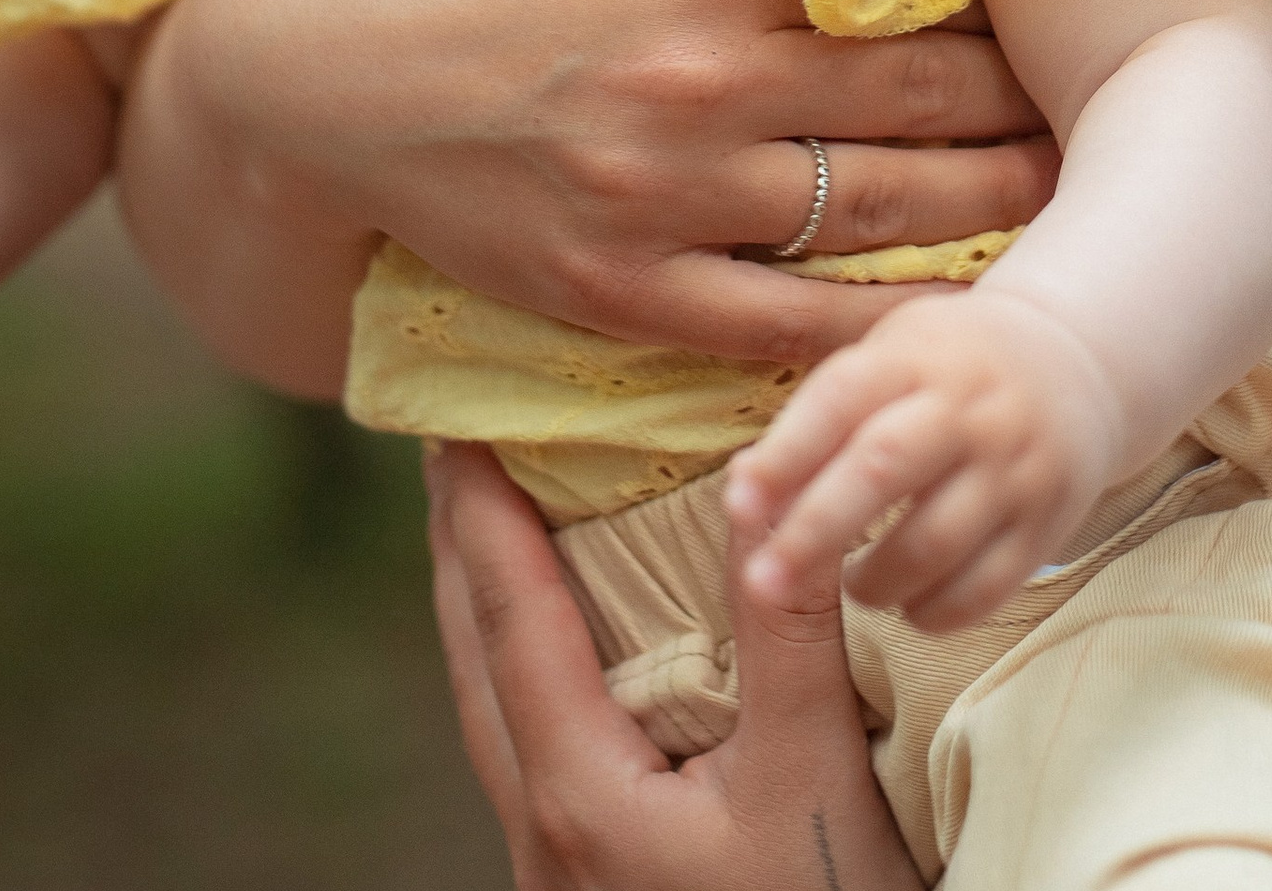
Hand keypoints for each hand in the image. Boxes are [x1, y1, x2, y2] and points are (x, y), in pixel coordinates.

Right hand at [119, 0, 1059, 393]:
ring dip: (991, 217)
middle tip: (1113, 109)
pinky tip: (945, 323)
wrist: (308, 63)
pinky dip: (874, 328)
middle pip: (924, 107)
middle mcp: (706, 85)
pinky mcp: (619, 293)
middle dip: (1027, 111)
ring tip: (1076, 205)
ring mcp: (663, 201)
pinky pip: (780, 323)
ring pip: (878, 220)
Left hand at [425, 440, 923, 890]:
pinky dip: (522, 663)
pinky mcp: (585, 879)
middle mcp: (543, 826)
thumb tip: (766, 497)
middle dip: (460, 549)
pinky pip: (526, 742)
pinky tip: (558, 650)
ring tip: (489, 529)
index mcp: (579, 788)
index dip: (482, 513)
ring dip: (484, 607)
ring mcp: (555, 864)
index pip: (511, 617)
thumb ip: (787, 634)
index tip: (457, 426)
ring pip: (490, 708)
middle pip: (474, 659)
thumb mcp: (817, 773)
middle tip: (453, 452)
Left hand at [727, 287, 1127, 633]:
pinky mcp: (1048, 520)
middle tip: (762, 583)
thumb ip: (821, 418)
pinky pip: (984, 588)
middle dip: (814, 530)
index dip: (787, 452)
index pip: (841, 397)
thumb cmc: (948, 367)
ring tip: (853, 585)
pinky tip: (909, 604)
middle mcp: (969, 405)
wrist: (1076, 362)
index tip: (737, 503)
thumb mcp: (892, 357)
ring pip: (934, 540)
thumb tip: (743, 491)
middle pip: (883, 467)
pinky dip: (934, 612)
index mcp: (917, 354)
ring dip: (875, 581)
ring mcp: (1015, 464)